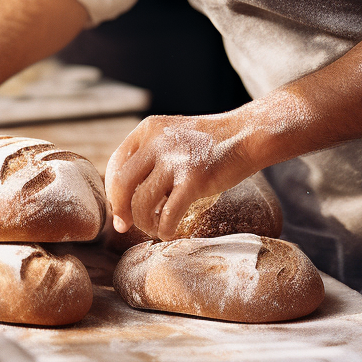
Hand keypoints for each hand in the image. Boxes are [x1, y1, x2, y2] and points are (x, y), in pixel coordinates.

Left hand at [104, 111, 256, 239]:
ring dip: (144, 223)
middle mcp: (156, 142)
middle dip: (121, 211)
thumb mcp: (172, 134)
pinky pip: (167, 215)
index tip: (120, 210)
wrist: (247, 134)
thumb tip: (127, 195)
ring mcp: (175, 160)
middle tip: (125, 226)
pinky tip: (169, 232)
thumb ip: (150, 154)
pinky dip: (164, 230)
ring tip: (155, 227)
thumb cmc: (211, 141)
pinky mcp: (194, 179)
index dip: (113, 191)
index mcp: (148, 129)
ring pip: (142, 203)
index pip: (116, 163)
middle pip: (122, 184)